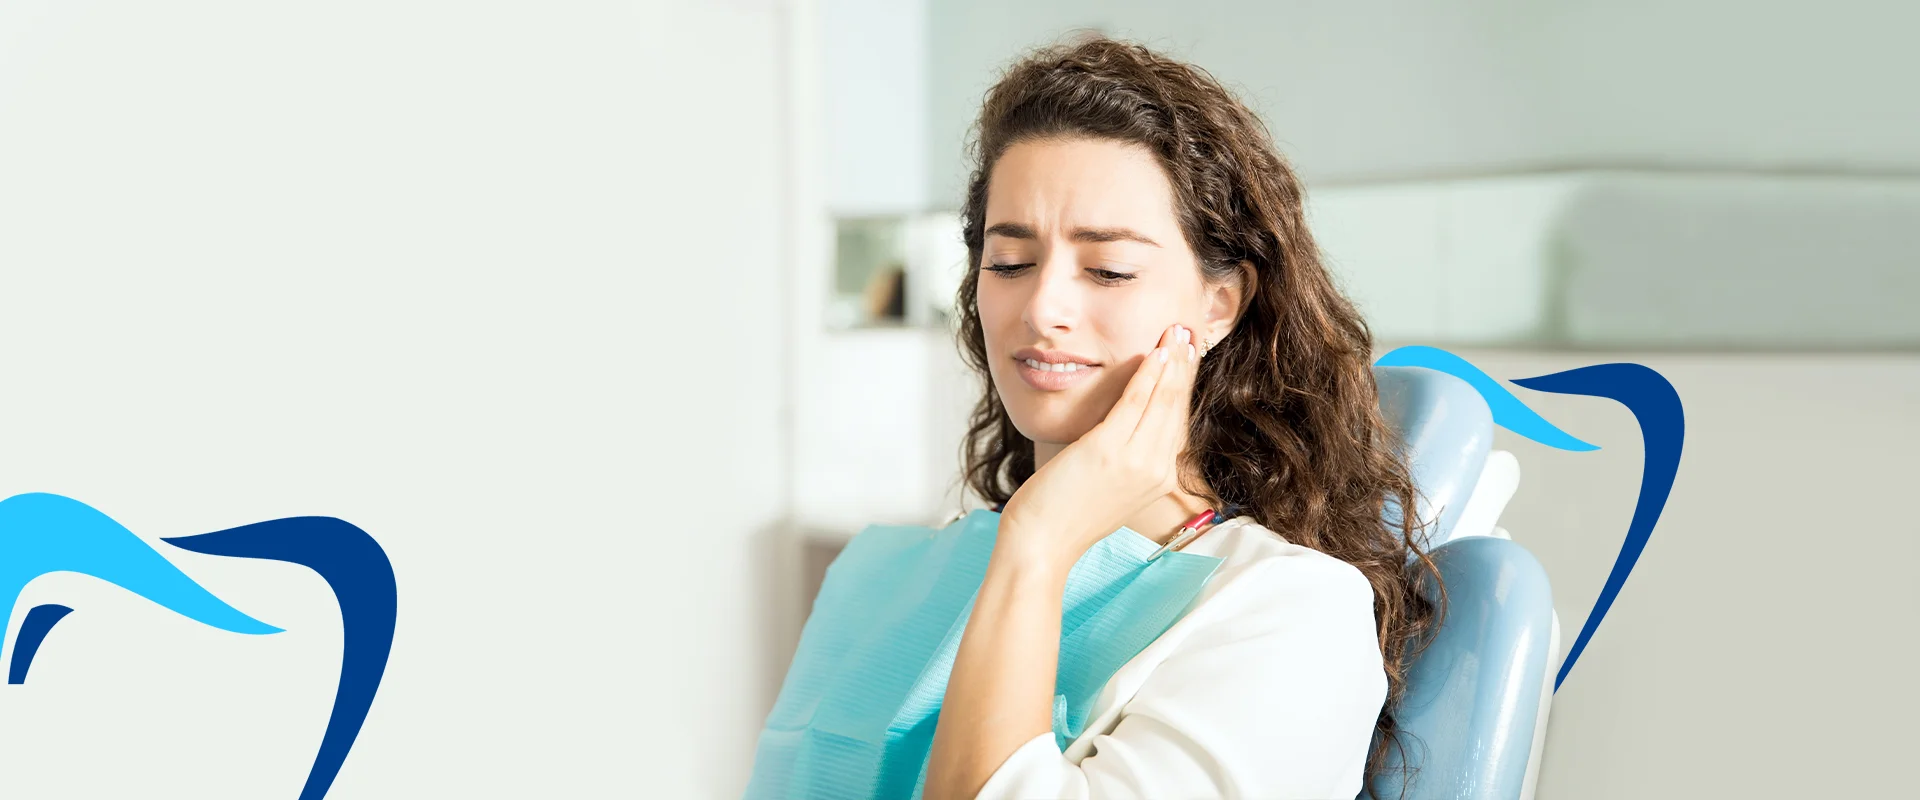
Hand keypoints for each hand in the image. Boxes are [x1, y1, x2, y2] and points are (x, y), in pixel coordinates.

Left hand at [995, 324, 1200, 570]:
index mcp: (1159, 479)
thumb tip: (1130, 423)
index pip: (1177, 422)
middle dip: (1184, 366)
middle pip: (1176, 407)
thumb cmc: (1066, 514)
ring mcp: (1136, 461)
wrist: (1043, 542)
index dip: (1184, 385)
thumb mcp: (1110, 484)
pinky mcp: (1110, 451)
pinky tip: (1155, 353)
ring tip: (1177, 334)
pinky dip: (1148, 374)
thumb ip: (1127, 456)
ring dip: (1172, 362)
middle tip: (1188, 333)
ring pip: (1162, 400)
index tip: (1187, 357)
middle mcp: (1156, 470)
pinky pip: (1135, 402)